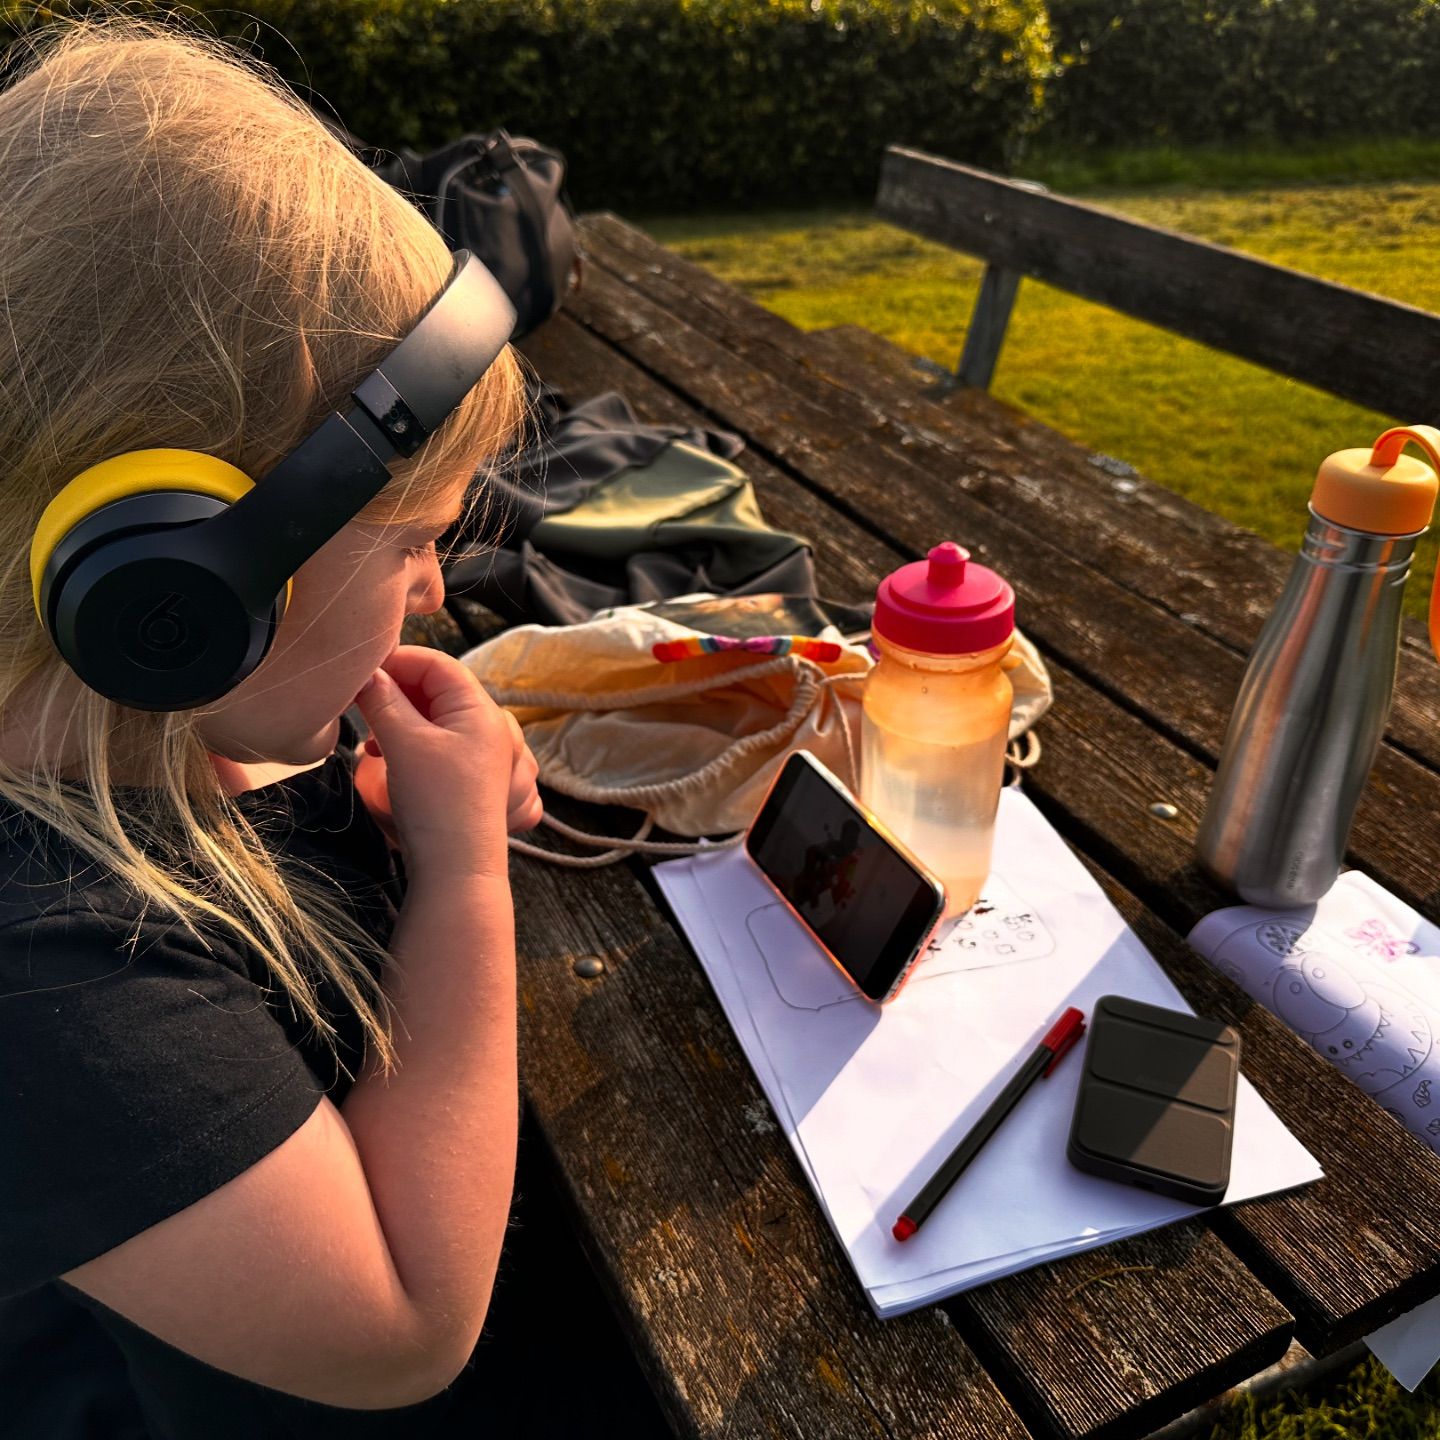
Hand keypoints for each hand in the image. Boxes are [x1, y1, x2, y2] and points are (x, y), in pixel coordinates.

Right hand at [352, 647, 541, 880]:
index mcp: (482, 710)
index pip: (437, 664)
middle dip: (397, 696)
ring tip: (375, 744)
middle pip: (439, 691)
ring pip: (440, 720)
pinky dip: (418, 746)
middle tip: (361, 711)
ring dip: (404, 723)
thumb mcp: (402, 744)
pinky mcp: (478, 780)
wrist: (458, 871)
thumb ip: (382, 700)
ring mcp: (489, 755)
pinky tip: (393, 762)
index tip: (359, 673)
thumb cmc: (435, 802)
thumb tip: (365, 672)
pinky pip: (446, 747)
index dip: (396, 661)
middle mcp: (493, 727)